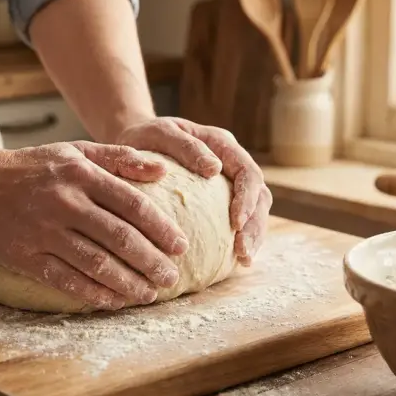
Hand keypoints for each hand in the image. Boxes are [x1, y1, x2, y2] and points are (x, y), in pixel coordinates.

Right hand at [0, 141, 188, 309]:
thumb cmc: (34, 167)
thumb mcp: (75, 151)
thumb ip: (119, 158)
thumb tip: (162, 168)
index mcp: (81, 174)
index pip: (132, 203)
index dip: (160, 228)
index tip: (180, 246)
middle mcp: (64, 202)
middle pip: (119, 237)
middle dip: (151, 261)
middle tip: (171, 278)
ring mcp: (43, 231)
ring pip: (95, 263)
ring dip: (127, 282)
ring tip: (149, 294)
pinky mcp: (25, 256)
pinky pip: (66, 279)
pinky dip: (93, 293)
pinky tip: (114, 301)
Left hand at [115, 117, 271, 265]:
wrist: (135, 142)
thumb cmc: (144, 137)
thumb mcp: (160, 134)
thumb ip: (186, 146)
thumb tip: (214, 168)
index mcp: (222, 144)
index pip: (248, 172)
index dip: (248, 198)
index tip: (236, 223)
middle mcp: (231, 163)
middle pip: (260, 195)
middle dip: (255, 225)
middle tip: (243, 252)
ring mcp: (229, 183)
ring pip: (255, 211)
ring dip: (254, 236)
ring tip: (244, 260)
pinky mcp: (221, 201)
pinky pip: (238, 222)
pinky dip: (239, 240)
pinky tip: (234, 261)